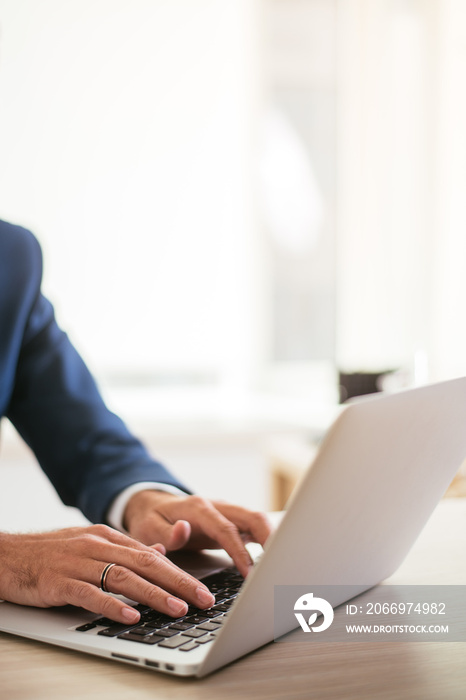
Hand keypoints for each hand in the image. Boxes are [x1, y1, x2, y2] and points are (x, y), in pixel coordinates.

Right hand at [0, 525, 214, 623]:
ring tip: (177, 609)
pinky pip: (89, 593)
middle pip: (145, 564)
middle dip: (178, 583)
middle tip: (202, 600)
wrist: (6, 554)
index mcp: (107, 537)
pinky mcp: (58, 581)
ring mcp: (77, 562)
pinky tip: (130, 616)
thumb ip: (124, 551)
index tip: (202, 590)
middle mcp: (97, 545)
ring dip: (154, 594)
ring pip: (123, 577)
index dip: (180, 573)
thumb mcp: (91, 545)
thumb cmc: (50, 554)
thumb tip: (158, 554)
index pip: (152, 556)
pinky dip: (111, 605)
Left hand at [124, 491, 271, 577]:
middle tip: (279, 565)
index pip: (226, 529)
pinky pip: (252, 528)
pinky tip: (271, 560)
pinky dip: (265, 541)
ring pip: (257, 520)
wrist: (152, 505)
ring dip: (271, 539)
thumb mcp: (148, 528)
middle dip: (269, 539)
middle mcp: (217, 506)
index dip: (240, 551)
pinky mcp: (230, 521)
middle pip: (252, 517)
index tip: (249, 573)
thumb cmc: (151, 519)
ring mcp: (226, 512)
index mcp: (199, 508)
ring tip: (280, 565)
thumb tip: (183, 530)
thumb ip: (165, 533)